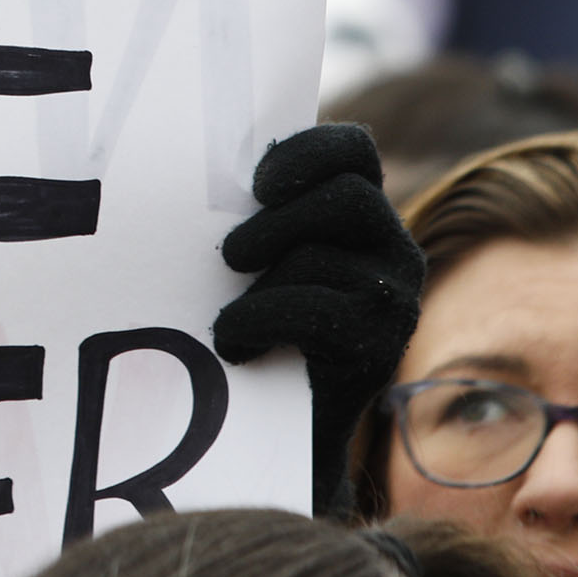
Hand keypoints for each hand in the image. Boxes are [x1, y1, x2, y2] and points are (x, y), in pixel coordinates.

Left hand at [213, 123, 424, 517]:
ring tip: (224, 314)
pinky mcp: (380, 347)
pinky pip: (313, 311)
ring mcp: (395, 299)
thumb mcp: (256, 261)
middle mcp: (394, 250)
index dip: (309, 152)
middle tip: (230, 256)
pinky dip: (257, 322)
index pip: (354, 149)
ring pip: (320, 258)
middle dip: (277, 221)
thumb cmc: (255, 325)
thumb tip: (182, 170)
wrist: (283, 427)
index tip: (258, 182)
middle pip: (347, 198)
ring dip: (256, 285)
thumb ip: (252, 215)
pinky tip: (234, 344)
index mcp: (360, 214)